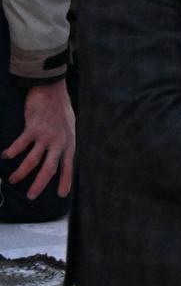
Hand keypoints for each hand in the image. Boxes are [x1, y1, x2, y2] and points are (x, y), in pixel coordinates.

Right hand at [4, 81, 73, 200]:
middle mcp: (59, 142)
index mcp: (69, 142)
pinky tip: (5, 156)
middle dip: (40, 184)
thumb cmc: (59, 108)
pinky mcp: (33, 129)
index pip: (68, 166)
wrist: (52, 89)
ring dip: (21, 172)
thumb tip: (57, 154)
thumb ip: (62, 141)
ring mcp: (46, 136)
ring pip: (32, 161)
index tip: (63, 194)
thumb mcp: (68, 127)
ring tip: (13, 180)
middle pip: (50, 169)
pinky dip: (11, 152)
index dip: (66, 180)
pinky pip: (20, 145)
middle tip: (31, 196)